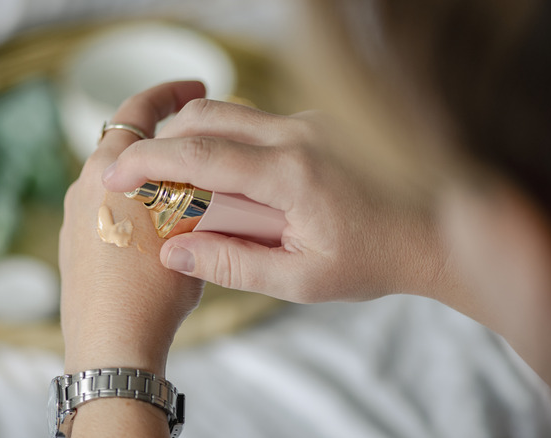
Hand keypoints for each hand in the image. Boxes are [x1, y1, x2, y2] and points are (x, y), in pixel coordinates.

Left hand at [59, 82, 205, 375]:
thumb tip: (209, 178)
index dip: (169, 93)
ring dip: (146, 177)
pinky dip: (130, 206)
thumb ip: (195, 193)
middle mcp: (81, 187)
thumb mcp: (189, 231)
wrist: (113, 345)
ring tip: (184, 193)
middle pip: (122, 145)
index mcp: (107, 172)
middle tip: (196, 144)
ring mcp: (71, 219)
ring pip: (114, 180)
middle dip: (161, 140)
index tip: (195, 89)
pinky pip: (103, 210)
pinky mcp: (71, 246)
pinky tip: (155, 230)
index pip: (136, 112)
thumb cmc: (153, 290)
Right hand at [102, 99, 450, 302]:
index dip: (148, 161)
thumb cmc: (372, 260)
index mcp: (292, 173)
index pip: (201, 155)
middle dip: (163, 141)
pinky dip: (225, 141)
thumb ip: (233, 265)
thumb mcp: (301, 280)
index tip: (114, 173)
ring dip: (194, 139)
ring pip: (230, 112)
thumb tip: (173, 252)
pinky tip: (227, 179)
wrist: (436, 230)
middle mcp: (299, 133)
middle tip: (140, 178)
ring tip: (179, 182)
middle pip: (207, 117)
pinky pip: (255, 121)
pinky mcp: (315, 123)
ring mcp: (310, 121)